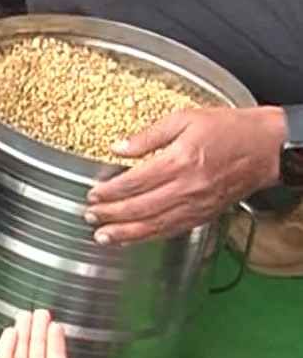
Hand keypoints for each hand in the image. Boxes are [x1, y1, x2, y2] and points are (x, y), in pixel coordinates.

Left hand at [85, 106, 286, 243]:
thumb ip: (148, 135)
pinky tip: (134, 238)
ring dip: (126, 233)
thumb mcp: (184, 118)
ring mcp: (197, 205)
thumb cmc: (228, 129)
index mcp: (180, 162)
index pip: (135, 182)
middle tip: (90, 217)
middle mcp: (187, 188)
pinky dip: (150, 236)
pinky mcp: (205, 214)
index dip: (110, 191)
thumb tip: (118, 147)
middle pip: (140, 208)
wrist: (267, 147)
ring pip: (155, 225)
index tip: (93, 194)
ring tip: (103, 236)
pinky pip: (173, 229)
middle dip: (111, 215)